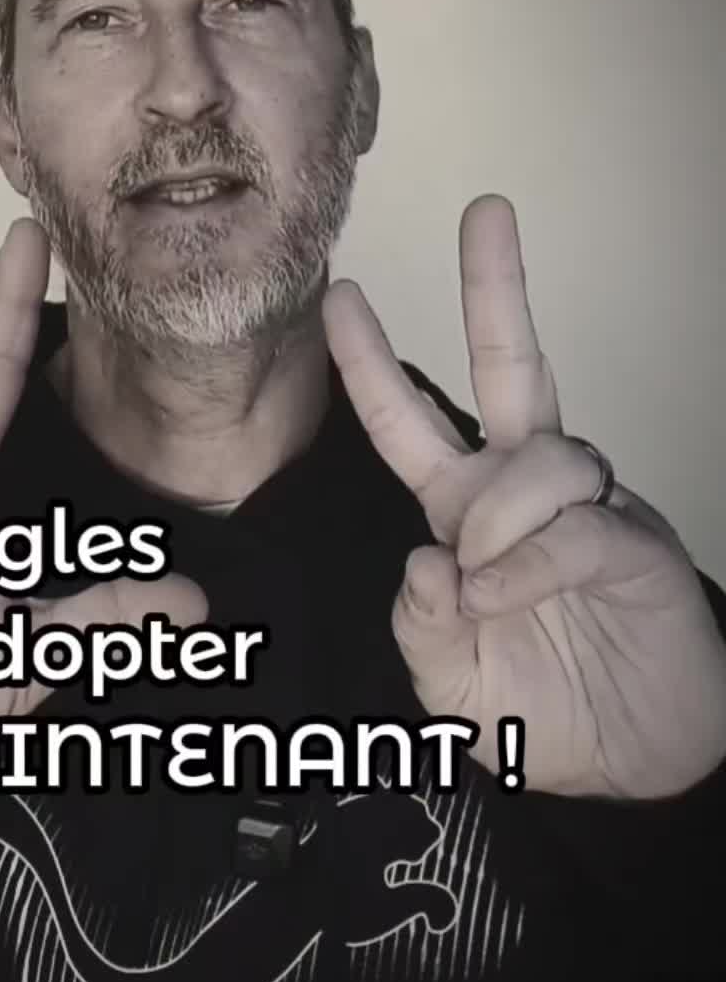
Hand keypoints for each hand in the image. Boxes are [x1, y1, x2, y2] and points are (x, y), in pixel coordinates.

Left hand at [323, 194, 725, 798]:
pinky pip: (574, 526)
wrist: (637, 771)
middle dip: (496, 287)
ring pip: (538, 456)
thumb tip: (427, 559)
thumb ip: (420, 628)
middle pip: (511, 368)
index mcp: (467, 515)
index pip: (410, 424)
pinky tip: (504, 593)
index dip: (373, 364)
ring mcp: (587, 510)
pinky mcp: (635, 544)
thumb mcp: (449, 684)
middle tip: (485, 210)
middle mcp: (525, 495)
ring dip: (496, 517)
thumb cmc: (546, 710)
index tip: (344, 297)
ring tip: (484, 583)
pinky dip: (530, 562)